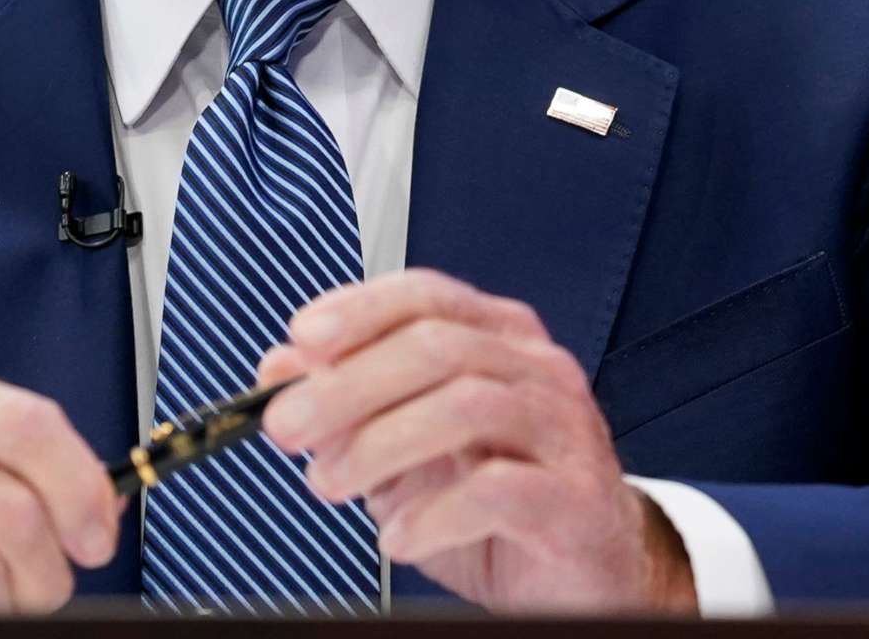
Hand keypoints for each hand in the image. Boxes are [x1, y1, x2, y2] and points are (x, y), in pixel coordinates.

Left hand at [256, 269, 694, 612]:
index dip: (358, 310)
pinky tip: (397, 535)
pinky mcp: (576, 499)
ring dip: (379, 444)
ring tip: (329, 483)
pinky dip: (434, 513)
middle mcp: (538, 370)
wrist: (588, 573)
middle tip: (286, 426)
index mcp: (500, 339)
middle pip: (436, 347)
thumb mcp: (408, 450)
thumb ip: (349, 404)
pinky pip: (500, 490)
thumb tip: (280, 368)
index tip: (300, 340)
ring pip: (467, 406)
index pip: (426, 296)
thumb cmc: (499, 505)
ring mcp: (565, 430)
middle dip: (347, 385)